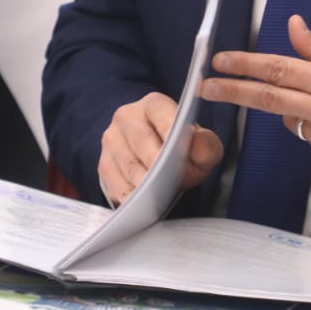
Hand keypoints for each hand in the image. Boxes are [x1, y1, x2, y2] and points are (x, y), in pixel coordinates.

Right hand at [98, 92, 223, 204]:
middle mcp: (127, 117)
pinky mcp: (104, 165)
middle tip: (172, 180)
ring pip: (128, 165)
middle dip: (158, 163)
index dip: (168, 126)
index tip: (177, 145)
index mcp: (153, 105)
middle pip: (141, 140)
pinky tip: (143, 204)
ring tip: (161, 196)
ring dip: (145, 183)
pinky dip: (132, 197)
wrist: (155, 156)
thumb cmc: (180, 147)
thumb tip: (199, 147)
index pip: (159, 111)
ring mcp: (112, 141)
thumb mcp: (200, 143)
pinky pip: (116, 185)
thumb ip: (206, 144)